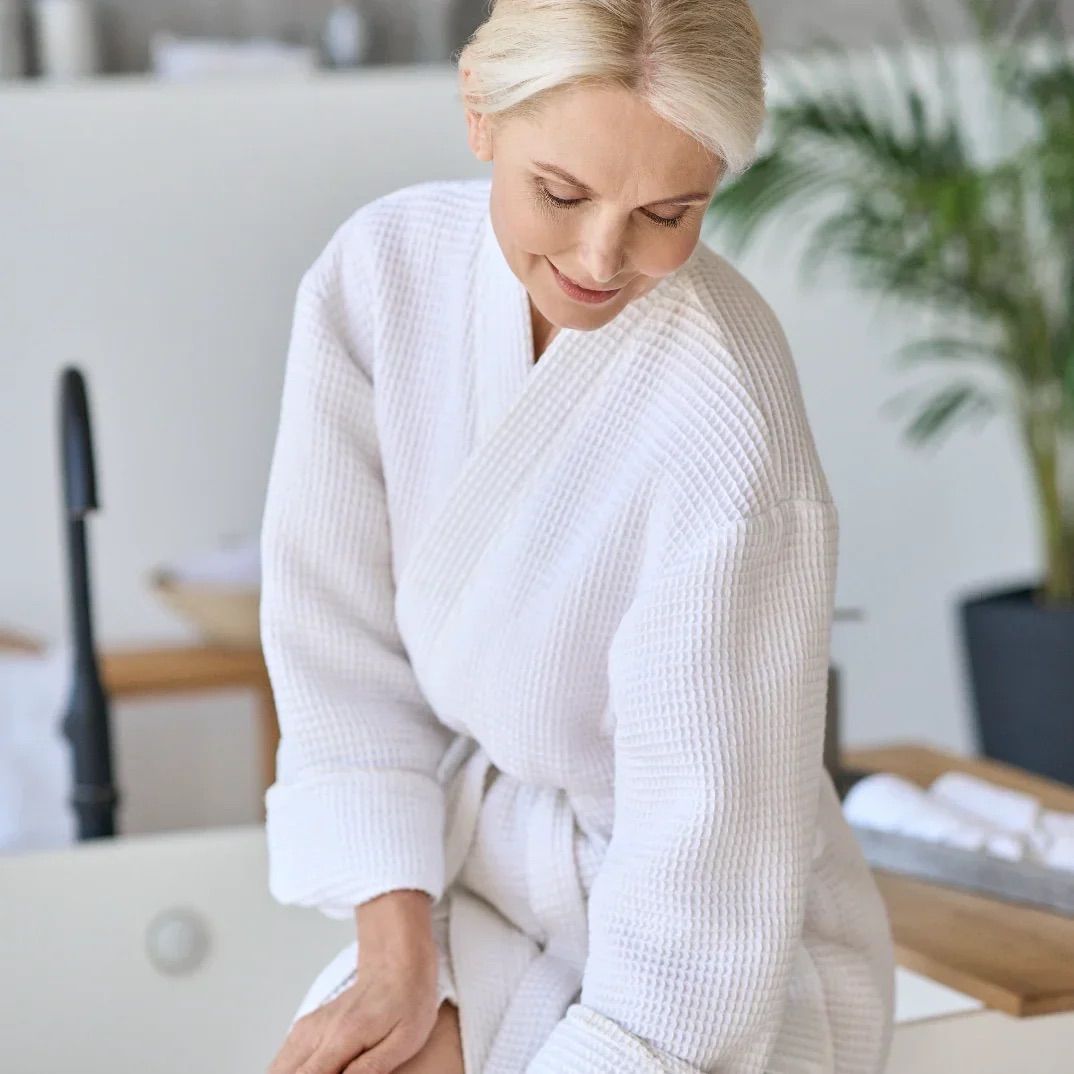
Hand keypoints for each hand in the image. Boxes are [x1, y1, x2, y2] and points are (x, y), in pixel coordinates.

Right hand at [268, 901, 441, 1073]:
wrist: (398, 964)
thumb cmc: (408, 1001)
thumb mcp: (404, 1041)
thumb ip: (370, 1069)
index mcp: (341, 1037)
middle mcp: (317, 1031)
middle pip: (281, 1073)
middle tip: (332, 1073)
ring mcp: (307, 1027)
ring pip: (277, 1067)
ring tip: (327, 1071)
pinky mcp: (306, 1027)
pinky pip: (282, 1059)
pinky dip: (286, 1072)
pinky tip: (306, 1072)